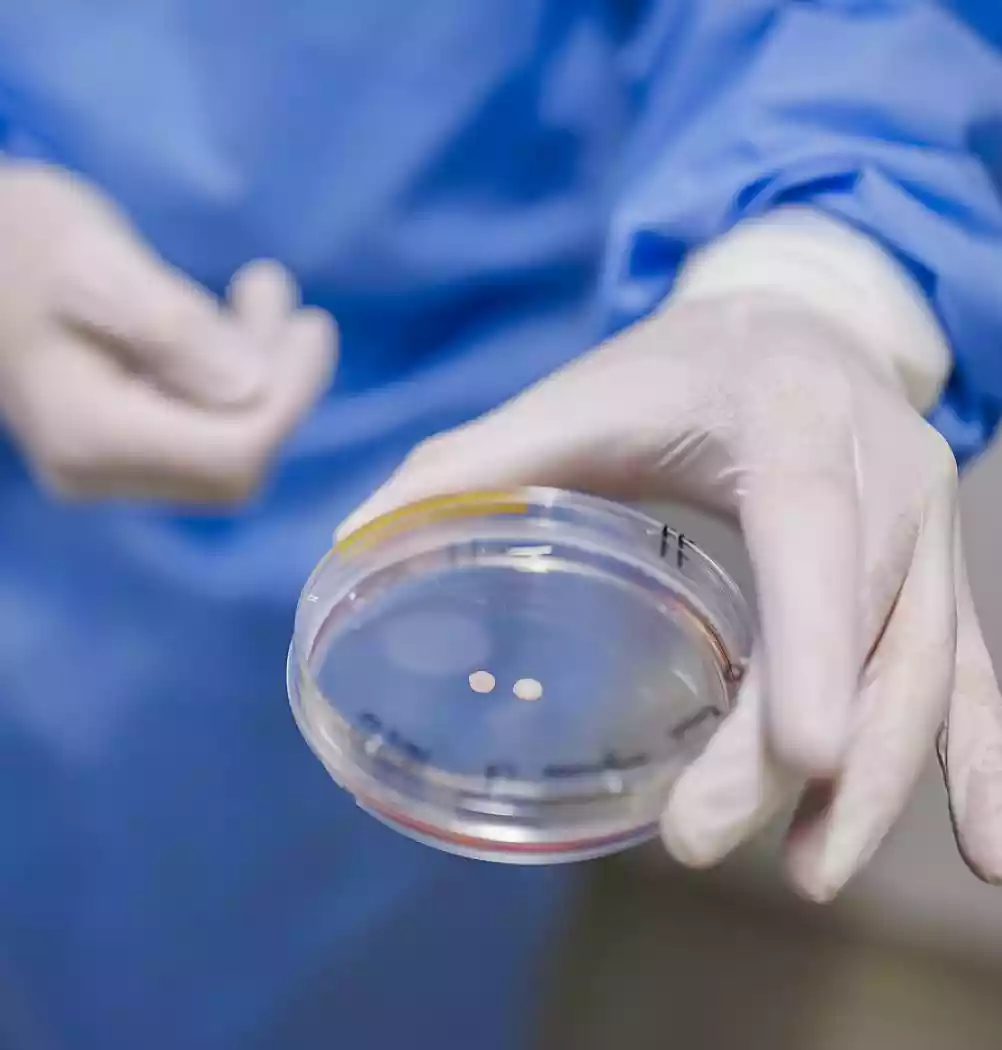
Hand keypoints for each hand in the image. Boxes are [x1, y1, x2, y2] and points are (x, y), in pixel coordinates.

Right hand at [0, 162, 334, 502]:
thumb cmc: (18, 240)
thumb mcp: (93, 261)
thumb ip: (172, 325)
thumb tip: (251, 388)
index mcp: (90, 435)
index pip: (233, 452)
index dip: (289, 397)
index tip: (312, 324)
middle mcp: (101, 474)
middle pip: (237, 464)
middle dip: (279, 384)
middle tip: (272, 290)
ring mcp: (110, 471)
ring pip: (230, 451)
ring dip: (263, 375)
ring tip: (257, 286)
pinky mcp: (124, 451)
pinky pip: (208, 436)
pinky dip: (237, 381)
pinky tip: (234, 315)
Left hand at [337, 292, 1001, 900]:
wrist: (793, 323)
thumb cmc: (675, 369)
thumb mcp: (581, 397)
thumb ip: (473, 463)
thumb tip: (355, 543)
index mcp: (788, 416)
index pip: (814, 526)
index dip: (811, 637)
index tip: (796, 752)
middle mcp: (881, 471)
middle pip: (863, 625)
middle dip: (799, 749)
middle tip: (700, 839)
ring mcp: (924, 528)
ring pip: (926, 667)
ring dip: (878, 781)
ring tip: (806, 872)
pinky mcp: (934, 574)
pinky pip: (972, 676)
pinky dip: (982, 766)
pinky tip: (981, 854)